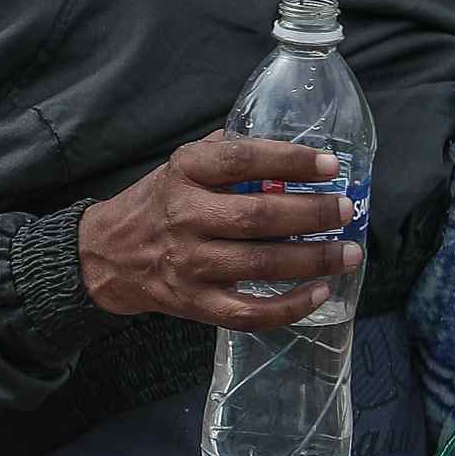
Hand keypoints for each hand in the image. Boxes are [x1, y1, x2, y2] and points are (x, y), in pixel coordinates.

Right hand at [77, 133, 362, 330]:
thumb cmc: (157, 204)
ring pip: (261, 264)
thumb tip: (290, 143)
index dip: (290, 161)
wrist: (105, 254)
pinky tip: (320, 294)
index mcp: (184, 173)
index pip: (242, 159)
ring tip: (348, 253)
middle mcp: (185, 216)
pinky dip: (289, 307)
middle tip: (346, 210)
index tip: (329, 165)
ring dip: (313, 260)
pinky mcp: (193, 302)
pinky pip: (248, 312)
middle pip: (259, 216)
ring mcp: (189, 263)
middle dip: (312, 214)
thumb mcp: (180, 165)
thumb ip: (227, 152)